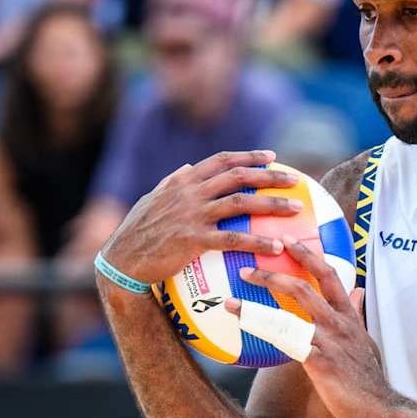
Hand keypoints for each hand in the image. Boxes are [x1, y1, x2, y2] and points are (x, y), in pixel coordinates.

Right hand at [98, 150, 301, 285]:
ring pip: (239, 202)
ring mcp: (191, 215)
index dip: (248, 156)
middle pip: (237, 176)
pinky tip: (276, 248)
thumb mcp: (151, 201)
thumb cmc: (135, 233)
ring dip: (271, 203)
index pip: (221, 161)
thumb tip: (185, 169)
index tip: (272, 157)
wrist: (120, 260)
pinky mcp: (192, 239)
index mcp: (182, 182)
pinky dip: (257, 241)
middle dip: (269, 175)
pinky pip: (232, 238)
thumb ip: (170, 183)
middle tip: (295, 180)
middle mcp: (189, 193)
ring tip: (295, 209)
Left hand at [226, 236, 396, 417]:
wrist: (380, 408)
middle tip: (251, 261)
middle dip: (276, 271)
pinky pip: (286, 342)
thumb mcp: (366, 339)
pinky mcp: (320, 363)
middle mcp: (338, 323)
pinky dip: (264, 330)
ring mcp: (329, 342)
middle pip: (306, 286)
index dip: (308, 255)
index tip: (287, 239)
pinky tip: (242, 326)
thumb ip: (357, 313)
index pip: (329, 275)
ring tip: (235, 295)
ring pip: (291, 311)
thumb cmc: (369, 378)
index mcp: (348, 316)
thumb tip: (358, 291)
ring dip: (260, 299)